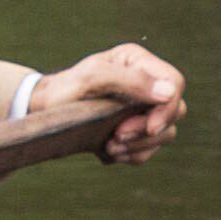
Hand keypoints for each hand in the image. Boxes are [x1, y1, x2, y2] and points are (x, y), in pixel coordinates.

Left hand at [30, 42, 186, 163]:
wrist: (45, 112)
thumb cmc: (66, 89)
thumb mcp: (93, 78)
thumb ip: (131, 80)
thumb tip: (169, 92)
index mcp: (138, 63)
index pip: (174, 83)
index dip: (167, 108)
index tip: (150, 127)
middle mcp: (146, 84)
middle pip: (175, 111)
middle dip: (148, 130)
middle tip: (117, 136)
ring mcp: (142, 109)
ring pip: (165, 134)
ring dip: (139, 146)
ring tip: (109, 146)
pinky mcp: (135, 131)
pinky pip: (148, 150)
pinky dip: (131, 156)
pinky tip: (107, 151)